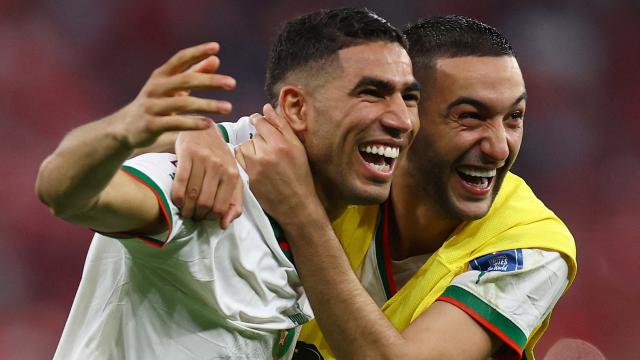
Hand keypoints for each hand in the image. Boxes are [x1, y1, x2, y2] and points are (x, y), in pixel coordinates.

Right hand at [111, 42, 235, 148]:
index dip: (197, 51)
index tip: (216, 47)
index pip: (180, 58)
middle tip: (232, 83)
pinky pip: (175, 123)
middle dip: (210, 81)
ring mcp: (153, 105)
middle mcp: (156, 87)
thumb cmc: (156, 104)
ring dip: (208, 105)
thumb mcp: (173, 88)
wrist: (126, 128)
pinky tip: (209, 123)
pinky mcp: (151, 124)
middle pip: (186, 80)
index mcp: (161, 75)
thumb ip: (194, 73)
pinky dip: (193, 123)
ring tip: (228, 107)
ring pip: (183, 103)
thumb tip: (216, 59)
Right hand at [172, 126, 242, 227]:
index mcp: (233, 174)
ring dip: (185, 209)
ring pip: (192, 194)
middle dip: (196, 215)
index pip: (220, 207)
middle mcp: (219, 166)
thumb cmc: (219, 156)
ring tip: (184, 211)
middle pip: (205, 203)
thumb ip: (233, 201)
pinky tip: (176, 201)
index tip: (204, 217)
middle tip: (192, 215)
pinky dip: (177, 196)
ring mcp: (203, 159)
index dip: (210, 218)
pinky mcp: (187, 153)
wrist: (204, 129)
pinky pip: (180, 181)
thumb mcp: (231, 176)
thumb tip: (224, 224)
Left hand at [235, 104, 319, 223]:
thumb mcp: (298, 148)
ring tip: (261, 157)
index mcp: (281, 144)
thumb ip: (282, 126)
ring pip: (243, 146)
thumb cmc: (301, 175)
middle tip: (268, 148)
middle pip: (253, 135)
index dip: (258, 120)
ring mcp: (255, 168)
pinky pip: (240, 161)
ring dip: (249, 148)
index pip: (261, 122)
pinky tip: (256, 166)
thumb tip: (266, 107)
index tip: (258, 122)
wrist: (297, 204)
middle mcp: (266, 154)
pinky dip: (245, 161)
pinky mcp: (248, 179)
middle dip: (258, 138)